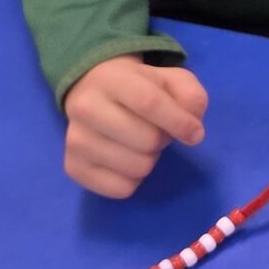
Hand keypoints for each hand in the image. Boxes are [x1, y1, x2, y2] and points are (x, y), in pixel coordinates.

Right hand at [62, 56, 208, 197]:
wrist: (92, 90)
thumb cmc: (139, 87)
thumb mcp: (170, 79)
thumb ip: (190, 96)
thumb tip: (192, 131)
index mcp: (111, 79)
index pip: (149, 102)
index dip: (179, 121)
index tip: (195, 134)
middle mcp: (85, 108)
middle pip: (147, 140)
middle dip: (163, 138)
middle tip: (155, 130)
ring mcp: (75, 140)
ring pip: (137, 167)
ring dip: (149, 159)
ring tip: (139, 142)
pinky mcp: (73, 167)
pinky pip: (122, 189)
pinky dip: (134, 179)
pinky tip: (125, 159)